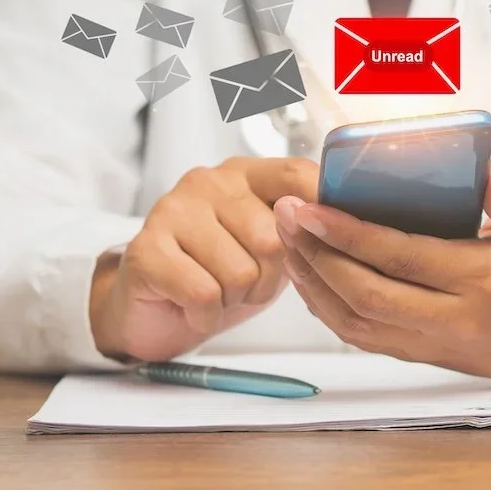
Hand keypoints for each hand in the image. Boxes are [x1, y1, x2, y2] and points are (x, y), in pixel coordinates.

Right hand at [91, 156, 318, 361]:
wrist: (153, 310)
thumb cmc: (219, 274)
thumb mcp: (270, 248)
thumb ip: (301, 228)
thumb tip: (344, 223)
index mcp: (244, 174)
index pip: (294, 174)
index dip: (320, 206)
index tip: (331, 238)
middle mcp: (208, 182)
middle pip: (271, 237)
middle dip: (267, 279)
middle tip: (245, 284)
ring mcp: (172, 211)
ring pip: (239, 271)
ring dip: (235, 299)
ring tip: (217, 293)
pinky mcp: (146, 250)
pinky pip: (203, 294)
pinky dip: (206, 315)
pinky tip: (193, 308)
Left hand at [274, 165, 490, 381]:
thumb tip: (489, 176)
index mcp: (482, 282)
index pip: (403, 258)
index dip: (350, 235)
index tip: (312, 207)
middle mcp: (450, 319)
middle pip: (366, 293)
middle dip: (317, 253)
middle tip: (285, 214)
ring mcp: (428, 342)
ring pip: (353, 321)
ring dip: (312, 280)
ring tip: (287, 238)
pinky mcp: (414, 354)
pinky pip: (357, 335)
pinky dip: (324, 306)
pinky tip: (307, 273)